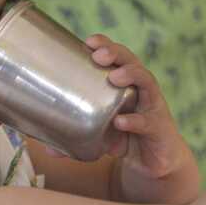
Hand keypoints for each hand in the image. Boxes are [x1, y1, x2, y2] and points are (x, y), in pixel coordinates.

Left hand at [87, 34, 199, 203]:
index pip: (117, 57)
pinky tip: (121, 122)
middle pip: (132, 61)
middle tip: (98, 55)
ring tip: (115, 77)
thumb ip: (74, 139)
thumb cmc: (124, 137)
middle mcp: (141, 90)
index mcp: (125, 84)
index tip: (88, 41)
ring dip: (131, 75)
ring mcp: (153, 107)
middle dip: (116, 53)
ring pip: (147, 82)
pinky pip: (148, 122)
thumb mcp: (98, 134)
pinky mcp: (159, 129)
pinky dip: (134, 121)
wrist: (156, 163)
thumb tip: (46, 148)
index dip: (106, 44)